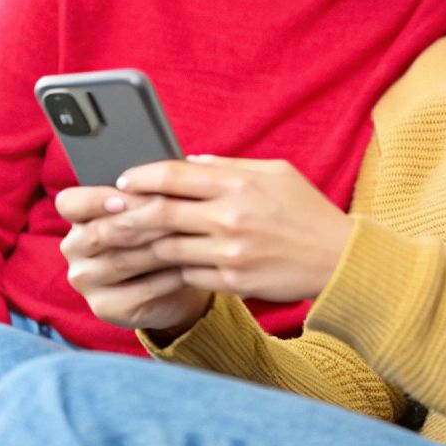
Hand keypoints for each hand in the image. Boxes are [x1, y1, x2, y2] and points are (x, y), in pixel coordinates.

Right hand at [55, 185, 210, 332]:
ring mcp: (85, 280)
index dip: (94, 200)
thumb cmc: (157, 234)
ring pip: (121, 261)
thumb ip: (147, 193)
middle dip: (140, 220)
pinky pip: (139, 290)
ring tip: (186, 235)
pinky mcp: (104, 307)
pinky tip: (187, 266)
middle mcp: (73, 248)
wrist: (172, 282)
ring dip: (156, 247)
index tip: (122, 198)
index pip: (69, 203)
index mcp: (77, 217)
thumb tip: (171, 171)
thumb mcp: (149, 209)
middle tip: (174, 212)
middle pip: (100, 232)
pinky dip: (167, 277)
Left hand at [113, 155, 353, 302]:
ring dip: (140, 245)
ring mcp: (231, 253)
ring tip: (120, 241)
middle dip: (126, 213)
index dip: (140, 176)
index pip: (173, 175)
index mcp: (239, 184)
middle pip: (161, 213)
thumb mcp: (276, 174)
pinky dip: (169, 268)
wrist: (340, 260)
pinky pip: (187, 274)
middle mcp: (231, 217)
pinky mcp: (233, 282)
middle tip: (105, 213)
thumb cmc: (307, 211)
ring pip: (167, 248)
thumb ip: (229, 167)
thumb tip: (186, 164)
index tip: (123, 180)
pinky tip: (154, 265)